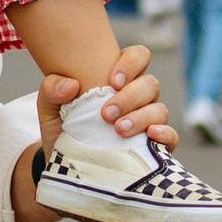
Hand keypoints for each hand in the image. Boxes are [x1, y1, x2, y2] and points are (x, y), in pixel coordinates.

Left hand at [16, 45, 174, 221]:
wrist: (66, 166)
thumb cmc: (62, 128)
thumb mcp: (49, 108)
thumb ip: (51, 89)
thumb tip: (69, 85)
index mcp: (118, 79)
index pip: (138, 56)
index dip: (131, 64)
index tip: (111, 81)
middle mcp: (138, 97)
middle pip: (149, 84)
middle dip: (129, 97)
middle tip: (106, 114)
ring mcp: (149, 121)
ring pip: (160, 109)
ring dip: (141, 117)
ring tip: (118, 130)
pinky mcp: (155, 147)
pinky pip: (171, 136)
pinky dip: (165, 134)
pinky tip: (150, 136)